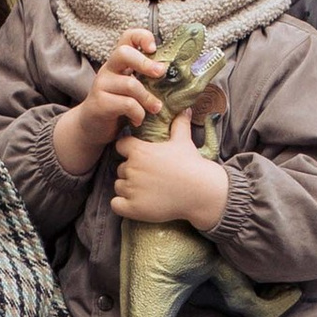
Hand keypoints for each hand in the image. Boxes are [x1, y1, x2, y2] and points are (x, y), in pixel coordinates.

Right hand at [49, 32, 167, 179]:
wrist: (92, 127)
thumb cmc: (119, 106)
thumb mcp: (133, 88)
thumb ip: (148, 79)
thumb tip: (177, 76)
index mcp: (119, 62)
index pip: (128, 37)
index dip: (142, 37)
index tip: (154, 48)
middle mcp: (108, 69)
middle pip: (124, 53)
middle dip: (146, 63)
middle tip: (161, 74)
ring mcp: (102, 85)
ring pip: (130, 84)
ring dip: (149, 98)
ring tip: (156, 108)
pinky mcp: (100, 103)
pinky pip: (127, 104)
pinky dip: (139, 113)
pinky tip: (138, 120)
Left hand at [110, 113, 230, 230]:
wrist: (200, 191)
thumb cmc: (191, 165)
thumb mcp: (183, 142)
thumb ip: (179, 124)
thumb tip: (186, 109)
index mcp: (139, 151)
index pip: (120, 146)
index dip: (128, 151)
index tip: (140, 157)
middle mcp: (132, 168)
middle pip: (119, 169)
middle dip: (131, 173)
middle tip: (149, 178)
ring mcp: (131, 189)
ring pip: (118, 187)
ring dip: (128, 189)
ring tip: (147, 191)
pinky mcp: (132, 207)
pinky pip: (116, 205)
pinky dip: (123, 205)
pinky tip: (138, 203)